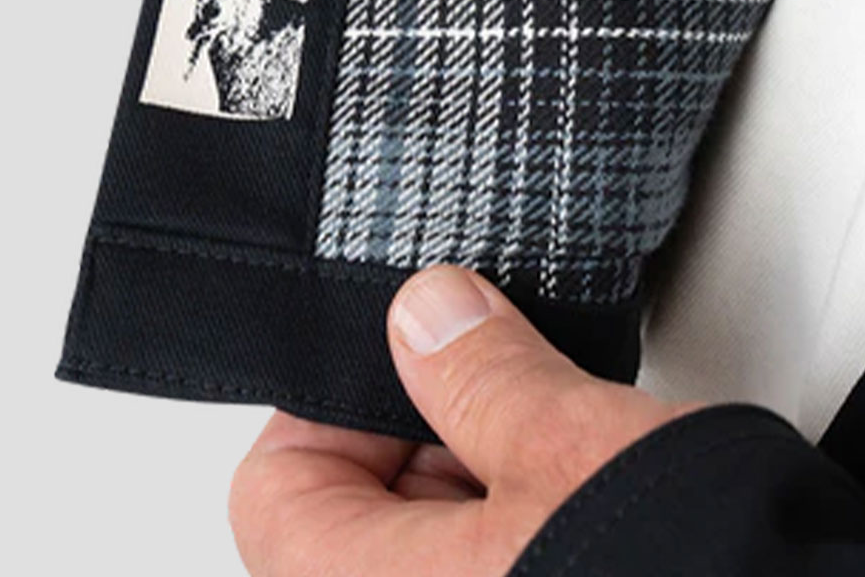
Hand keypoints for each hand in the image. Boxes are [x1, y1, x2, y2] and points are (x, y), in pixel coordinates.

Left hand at [229, 265, 702, 575]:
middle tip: (499, 382)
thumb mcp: (572, 447)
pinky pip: (492, 570)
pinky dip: (525, 525)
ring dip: (486, 479)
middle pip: (358, 519)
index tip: (406, 353)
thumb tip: (428, 313)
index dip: (336, 403)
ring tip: (558, 440)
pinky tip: (585, 494)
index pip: (278, 490)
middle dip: (431, 434)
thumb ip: (480, 370)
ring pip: (431, 550)